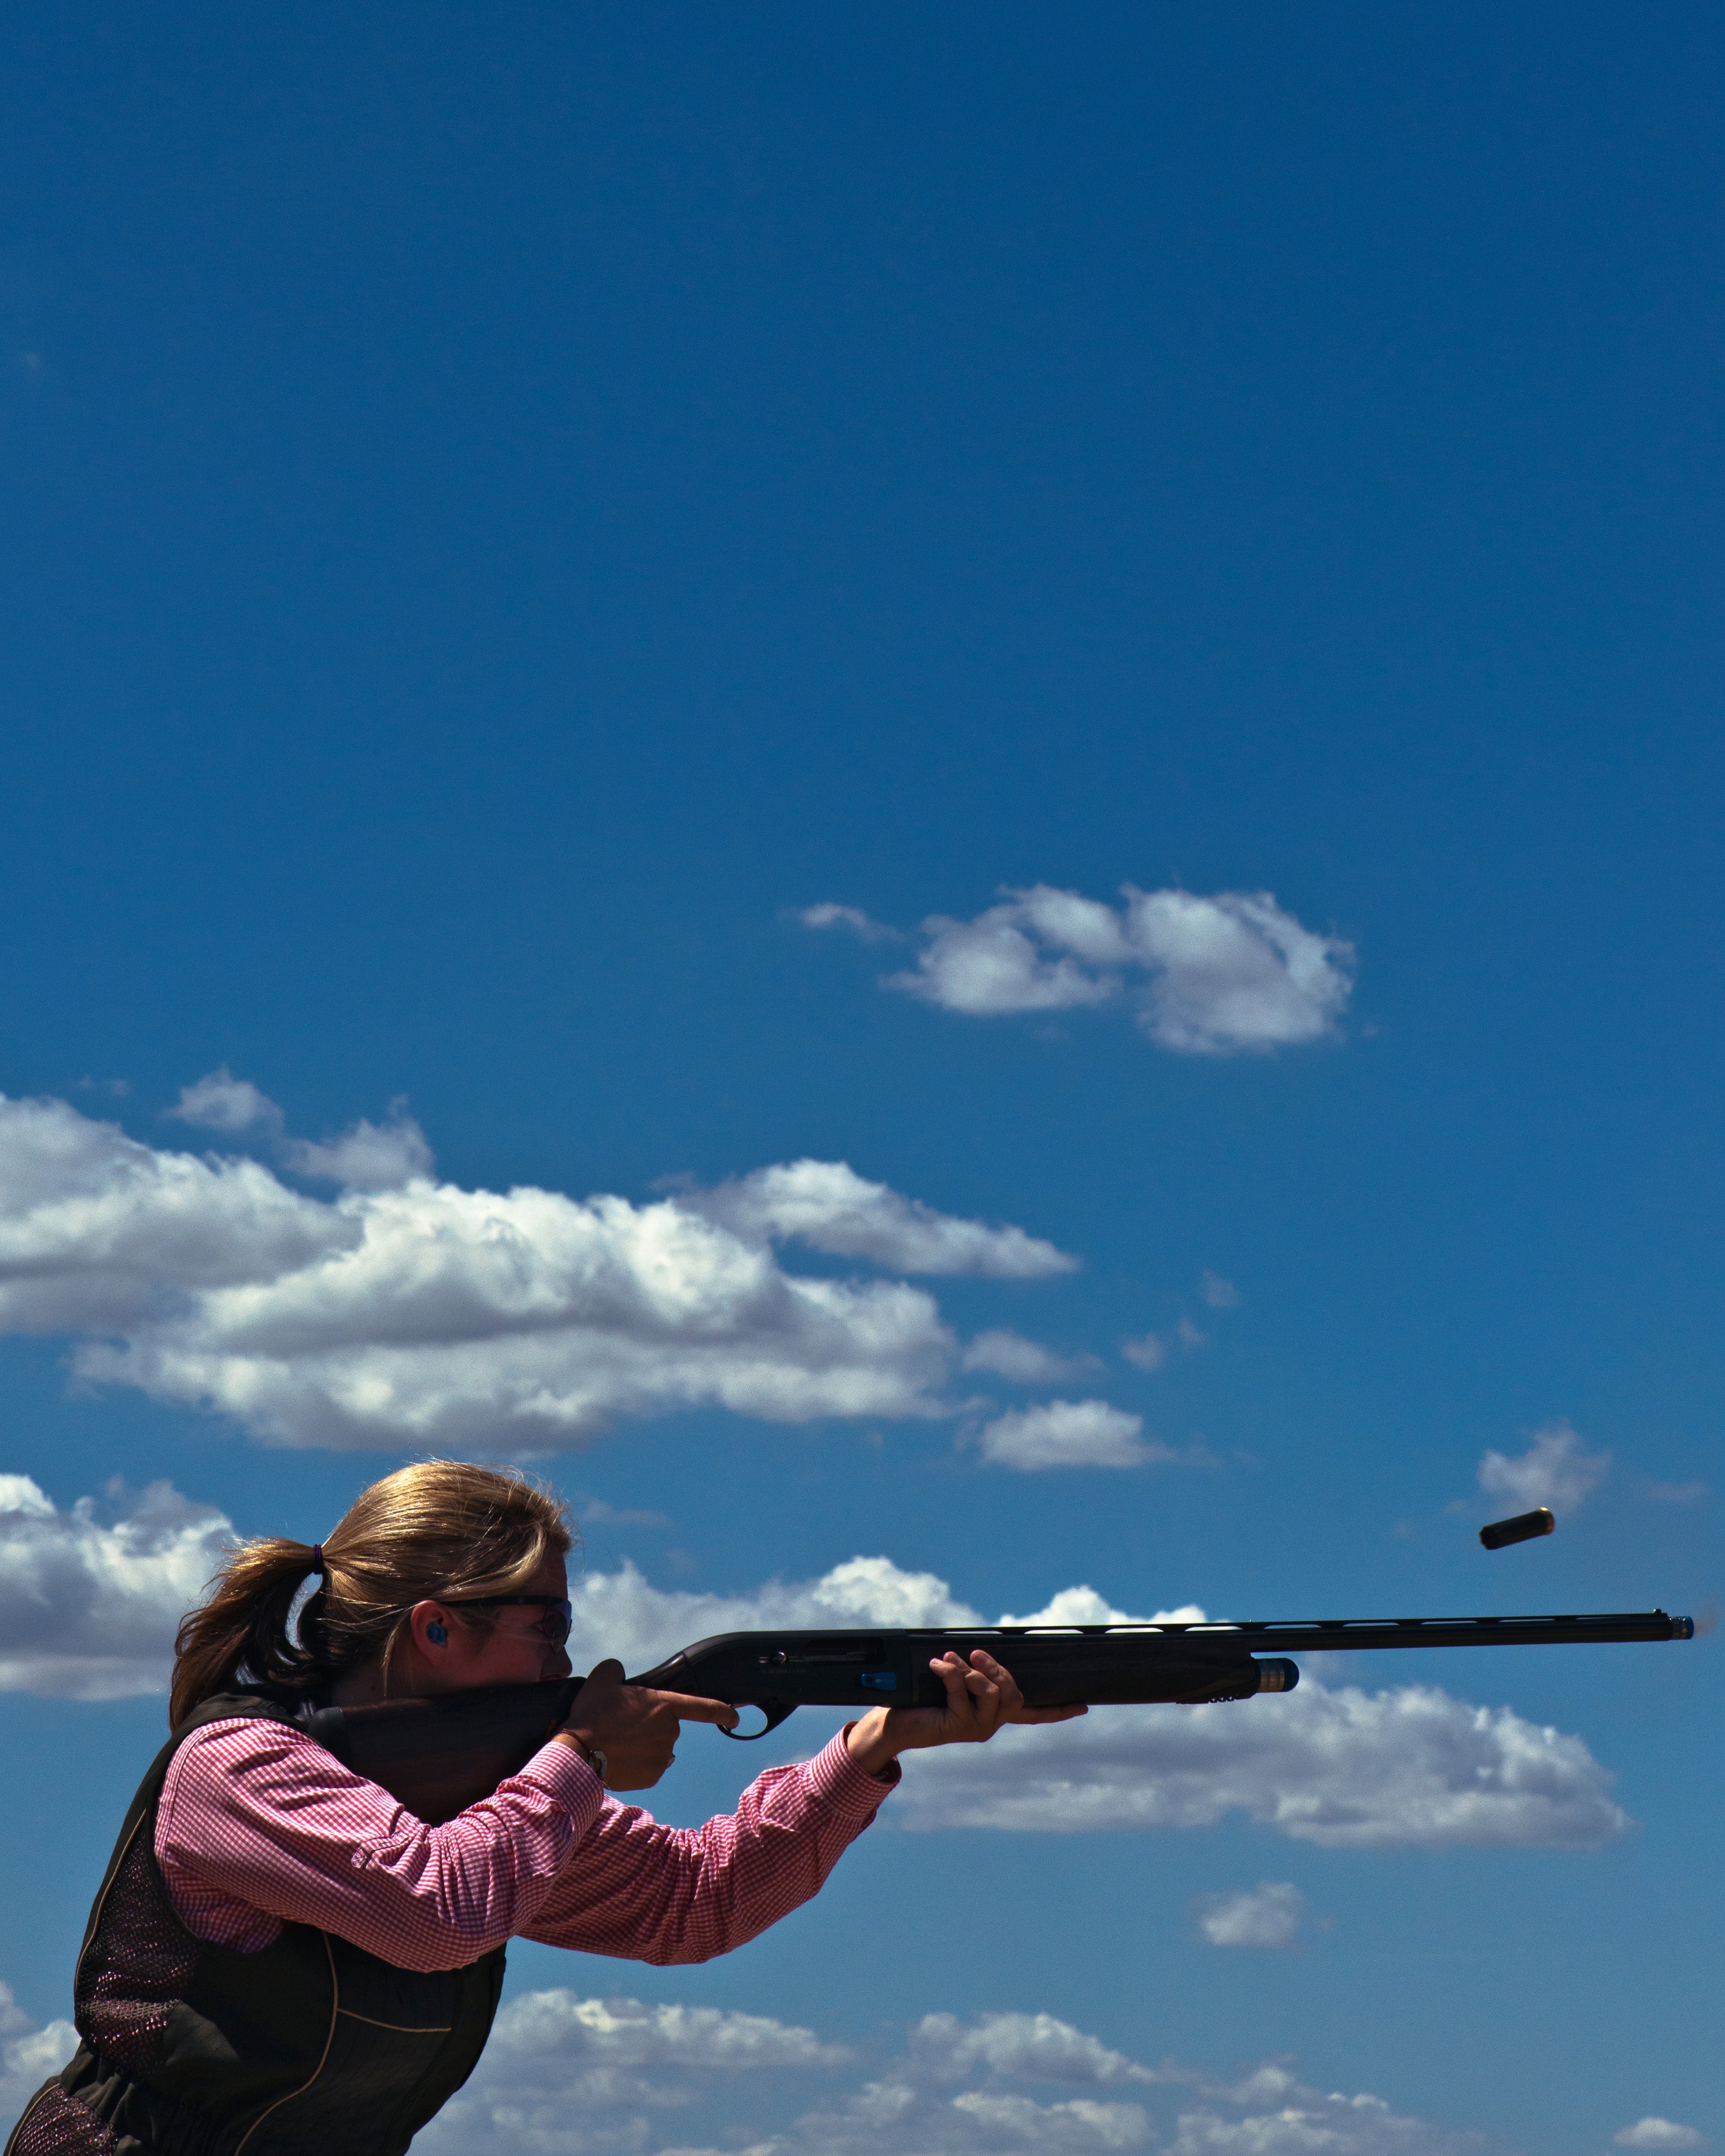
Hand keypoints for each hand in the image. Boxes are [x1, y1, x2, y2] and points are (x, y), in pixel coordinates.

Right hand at [555, 1660, 737, 1789]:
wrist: (579, 1753)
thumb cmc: (591, 1714)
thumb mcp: (602, 1679)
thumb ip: (617, 1670)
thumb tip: (619, 1673)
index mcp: (665, 1705)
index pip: (704, 1708)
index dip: (722, 1712)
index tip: (734, 1718)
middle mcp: (670, 1732)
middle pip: (666, 1727)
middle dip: (649, 1726)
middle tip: (621, 1726)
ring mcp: (662, 1756)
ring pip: (657, 1748)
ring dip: (643, 1745)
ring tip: (616, 1743)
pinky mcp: (652, 1777)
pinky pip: (649, 1768)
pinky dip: (637, 1764)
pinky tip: (618, 1759)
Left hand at [845, 1649, 1085, 1776]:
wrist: (895, 1722)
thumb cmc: (921, 1699)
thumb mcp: (952, 1682)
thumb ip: (970, 1672)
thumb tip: (978, 1655)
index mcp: (992, 1715)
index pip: (1032, 1714)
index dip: (1057, 1710)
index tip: (1083, 1705)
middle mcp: (989, 1725)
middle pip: (1014, 1695)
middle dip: (997, 1670)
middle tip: (976, 1653)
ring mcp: (975, 1729)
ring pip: (992, 1693)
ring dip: (971, 1671)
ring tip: (948, 1660)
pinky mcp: (958, 1726)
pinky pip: (962, 1692)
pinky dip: (950, 1672)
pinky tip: (936, 1665)